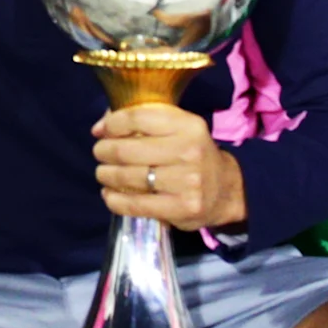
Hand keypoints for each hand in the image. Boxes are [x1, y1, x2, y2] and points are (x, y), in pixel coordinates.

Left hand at [92, 101, 244, 229]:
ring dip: (106, 175)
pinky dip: (114, 200)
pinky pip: (135, 204)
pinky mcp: (181, 208)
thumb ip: (146, 122)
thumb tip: (101, 127)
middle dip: (104, 151)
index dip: (111, 124)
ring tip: (103, 173)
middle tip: (100, 153)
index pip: (137, 119)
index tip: (100, 131)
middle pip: (126, 150)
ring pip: (127, 177)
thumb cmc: (194, 154)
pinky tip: (109, 194)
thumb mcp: (180, 129)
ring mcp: (186, 182)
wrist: (227, 190)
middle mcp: (188, 151)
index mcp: (188, 126)